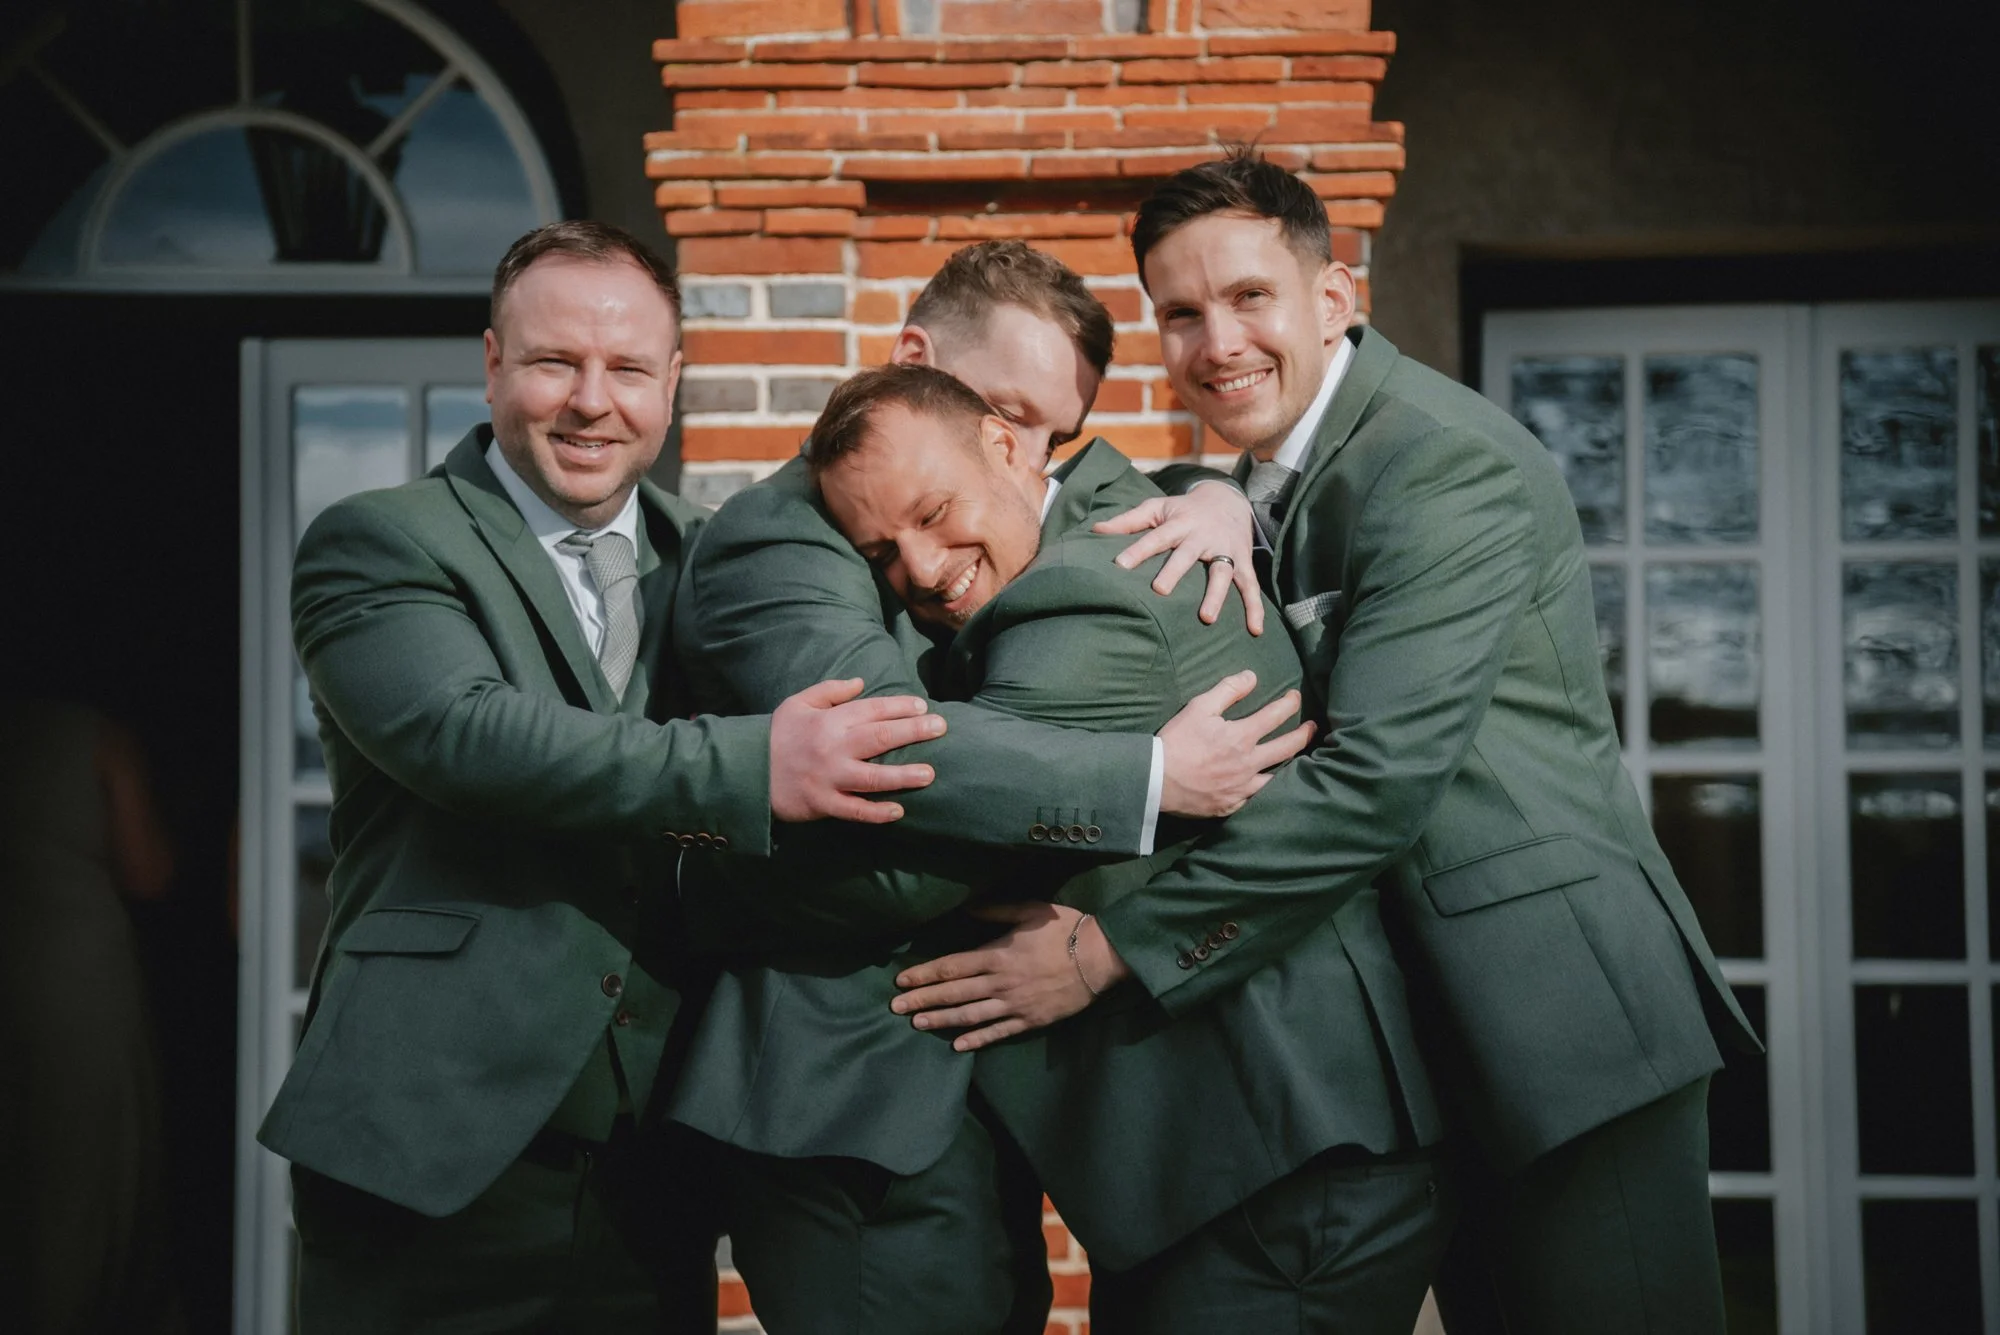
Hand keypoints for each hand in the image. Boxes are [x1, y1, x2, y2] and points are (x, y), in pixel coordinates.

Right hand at [769, 678, 944, 823]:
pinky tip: (899, 811)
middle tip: (940, 728)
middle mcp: (833, 748)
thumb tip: (862, 683)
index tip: (922, 706)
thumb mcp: (798, 703)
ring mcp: (829, 778)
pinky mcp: (822, 804)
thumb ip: (830, 691)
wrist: (746, 771)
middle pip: (879, 738)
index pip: (871, 710)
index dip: (899, 707)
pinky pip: (854, 810)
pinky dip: (876, 812)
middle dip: (913, 731)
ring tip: (929, 773)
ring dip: (902, 775)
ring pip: (872, 777)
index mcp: (829, 721)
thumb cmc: (776, 736)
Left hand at [890, 903, 1130, 1050]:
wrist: (1101, 958)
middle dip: (923, 1000)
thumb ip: (996, 910)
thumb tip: (966, 907)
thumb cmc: (1066, 929)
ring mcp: (1015, 1005)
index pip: (952, 966)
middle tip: (895, 1007)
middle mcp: (1001, 982)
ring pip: (970, 1015)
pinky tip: (957, 1046)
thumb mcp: (1031, 910)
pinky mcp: (1030, 1020)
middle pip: (954, 993)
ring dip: (942, 1020)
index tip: (902, 980)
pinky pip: (998, 1033)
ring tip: (917, 1024)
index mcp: (998, 955)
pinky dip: (977, 1040)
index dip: (925, 974)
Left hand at [1094, 483, 1263, 634]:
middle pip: (1187, 554)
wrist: (1228, 498)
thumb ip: (1128, 522)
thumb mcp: (1157, 508)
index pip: (1156, 537)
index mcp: (1179, 523)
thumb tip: (1094, 531)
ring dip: (1216, 595)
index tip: (1119, 565)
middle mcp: (1202, 536)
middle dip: (1175, 571)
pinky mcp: (1243, 561)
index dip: (1138, 550)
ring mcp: (1225, 550)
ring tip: (1207, 619)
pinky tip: (1255, 630)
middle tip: (1160, 591)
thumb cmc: (1183, 509)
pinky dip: (1255, 607)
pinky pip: (1250, 586)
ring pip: (1222, 572)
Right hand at [1159, 671, 1313, 817]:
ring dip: (1291, 765)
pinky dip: (1267, 789)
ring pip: (1278, 777)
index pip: (1276, 716)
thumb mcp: (1199, 707)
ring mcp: (1243, 788)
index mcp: (1242, 737)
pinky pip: (1257, 797)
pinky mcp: (1232, 805)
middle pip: (1287, 748)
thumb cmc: (1177, 741)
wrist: (1156, 780)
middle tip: (1313, 728)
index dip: (1289, 704)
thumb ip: (1228, 690)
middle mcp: (1249, 764)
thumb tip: (1252, 676)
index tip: (1295, 697)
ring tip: (1298, 759)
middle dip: (1304, 734)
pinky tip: (1269, 785)